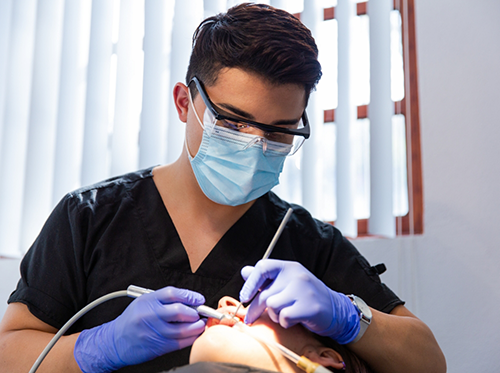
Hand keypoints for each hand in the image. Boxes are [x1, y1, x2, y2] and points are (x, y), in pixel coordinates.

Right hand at [74, 286, 206, 372]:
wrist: (114, 341)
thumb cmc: (132, 320)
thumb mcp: (144, 303)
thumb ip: (164, 301)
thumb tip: (190, 302)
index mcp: (148, 301)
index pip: (172, 293)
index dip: (189, 295)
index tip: (199, 299)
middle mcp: (150, 315)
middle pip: (179, 311)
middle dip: (195, 312)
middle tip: (201, 313)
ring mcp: (154, 331)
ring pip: (182, 329)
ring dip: (196, 327)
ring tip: (200, 324)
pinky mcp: (157, 346)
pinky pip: (179, 342)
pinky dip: (191, 338)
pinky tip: (194, 335)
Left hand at [240, 259, 359, 343]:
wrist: (335, 309)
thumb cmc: (305, 296)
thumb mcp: (286, 282)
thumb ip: (266, 278)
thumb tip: (244, 272)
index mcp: (289, 267)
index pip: (262, 267)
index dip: (250, 283)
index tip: (244, 297)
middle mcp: (296, 275)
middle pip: (264, 293)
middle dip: (255, 309)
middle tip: (250, 318)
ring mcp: (304, 290)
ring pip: (272, 306)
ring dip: (275, 315)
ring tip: (284, 314)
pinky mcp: (309, 307)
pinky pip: (284, 317)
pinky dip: (285, 323)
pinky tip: (294, 320)